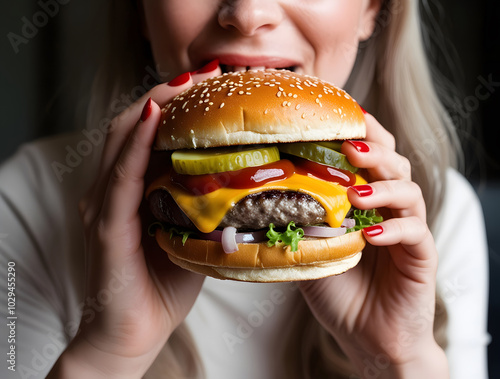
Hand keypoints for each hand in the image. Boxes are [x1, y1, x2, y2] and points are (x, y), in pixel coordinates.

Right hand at [48, 64, 221, 377]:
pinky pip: (120, 177)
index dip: (175, 105)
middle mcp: (113, 191)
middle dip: (167, 96)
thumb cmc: (163, 286)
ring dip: (153, 107)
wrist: (132, 335)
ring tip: (183, 83)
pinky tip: (151, 118)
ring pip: (123, 141)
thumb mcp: (191, 237)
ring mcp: (106, 207)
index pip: (149, 134)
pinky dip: (135, 145)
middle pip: (133, 126)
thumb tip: (244, 184)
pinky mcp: (106, 227)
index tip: (208, 84)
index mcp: (133, 191)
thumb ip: (205, 208)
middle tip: (203, 74)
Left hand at [299, 113, 447, 377]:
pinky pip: (415, 232)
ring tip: (356, 191)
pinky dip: (395, 228)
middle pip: (392, 162)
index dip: (358, 134)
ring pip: (408, 190)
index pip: (367, 157)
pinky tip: (372, 234)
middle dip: (373, 148)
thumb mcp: (308, 252)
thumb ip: (293, 226)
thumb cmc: (337, 290)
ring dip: (383, 185)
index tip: (340, 116)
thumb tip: (251, 206)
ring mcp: (407, 228)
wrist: (366, 335)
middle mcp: (388, 207)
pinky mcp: (420, 254)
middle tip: (349, 145)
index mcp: (364, 200)